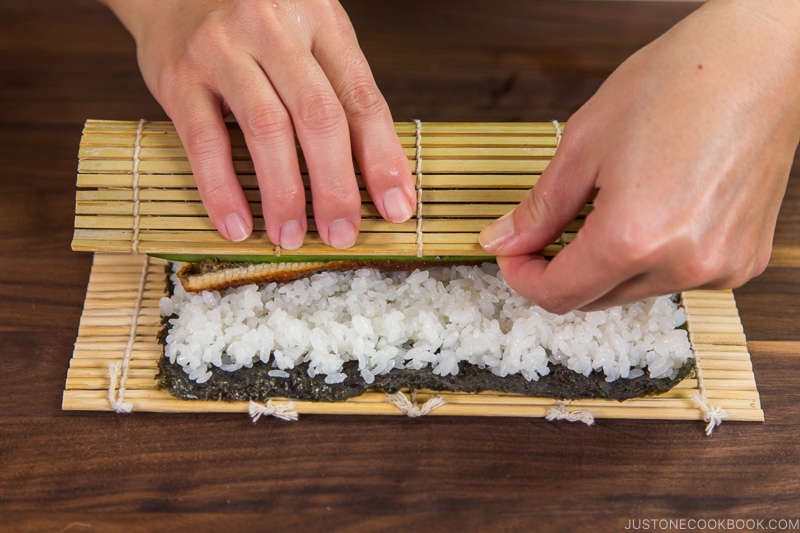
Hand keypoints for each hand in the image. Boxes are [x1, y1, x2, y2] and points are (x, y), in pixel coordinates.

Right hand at [100, 0, 415, 247]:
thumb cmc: (256, 25)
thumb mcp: (309, 37)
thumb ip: (339, 92)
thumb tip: (380, 176)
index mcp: (321, 21)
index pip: (361, 98)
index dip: (383, 159)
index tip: (396, 208)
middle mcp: (275, 28)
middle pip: (319, 116)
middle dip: (336, 185)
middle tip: (343, 235)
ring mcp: (223, 48)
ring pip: (267, 128)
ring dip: (284, 193)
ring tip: (292, 237)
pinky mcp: (178, 74)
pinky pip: (204, 140)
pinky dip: (221, 189)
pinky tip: (236, 226)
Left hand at [479, 0, 799, 312]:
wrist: (761, 60)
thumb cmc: (679, 83)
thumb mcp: (584, 144)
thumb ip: (539, 208)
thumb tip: (502, 241)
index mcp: (634, 238)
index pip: (558, 294)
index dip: (523, 277)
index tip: (513, 254)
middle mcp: (681, 265)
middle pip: (594, 300)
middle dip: (560, 271)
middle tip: (546, 231)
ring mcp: (719, 266)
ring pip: (634, 291)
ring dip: (605, 265)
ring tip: (607, 208)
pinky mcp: (743, 260)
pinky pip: (676, 277)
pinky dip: (650, 257)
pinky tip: (652, 212)